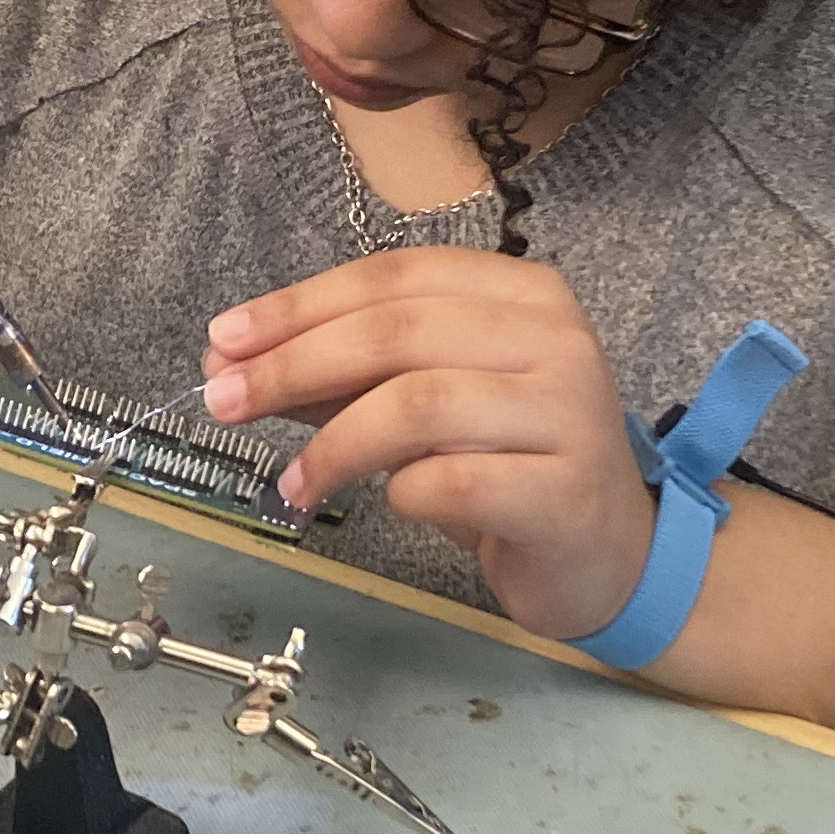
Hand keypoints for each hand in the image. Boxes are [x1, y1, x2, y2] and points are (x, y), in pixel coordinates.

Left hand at [203, 248, 655, 641]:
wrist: (611, 556)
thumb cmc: (509, 467)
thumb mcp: (424, 405)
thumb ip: (343, 376)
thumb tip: (233, 363)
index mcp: (521, 293)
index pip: (392, 277)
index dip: (299, 305)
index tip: (223, 341)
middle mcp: (555, 338)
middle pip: (398, 332)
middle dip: (294, 365)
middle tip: (223, 402)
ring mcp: (568, 413)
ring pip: (419, 404)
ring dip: (335, 444)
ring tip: (293, 483)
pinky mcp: (565, 492)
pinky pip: (452, 481)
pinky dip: (400, 493)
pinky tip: (385, 505)